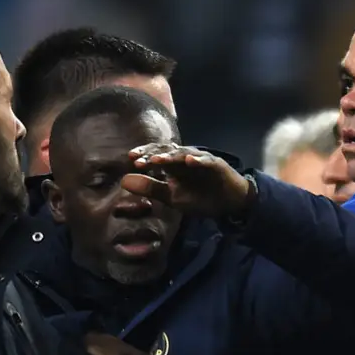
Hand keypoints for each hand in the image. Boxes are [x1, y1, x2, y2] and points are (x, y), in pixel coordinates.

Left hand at [122, 143, 253, 217]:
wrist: (230, 203)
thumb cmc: (201, 198)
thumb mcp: (172, 197)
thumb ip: (151, 188)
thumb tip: (123, 180)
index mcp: (174, 165)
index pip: (157, 155)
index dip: (145, 155)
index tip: (131, 159)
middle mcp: (186, 159)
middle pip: (168, 151)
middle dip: (153, 154)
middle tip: (139, 158)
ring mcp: (202, 160)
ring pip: (185, 154)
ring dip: (171, 156)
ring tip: (158, 160)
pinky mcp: (217, 165)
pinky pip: (207, 161)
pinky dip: (199, 160)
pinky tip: (190, 161)